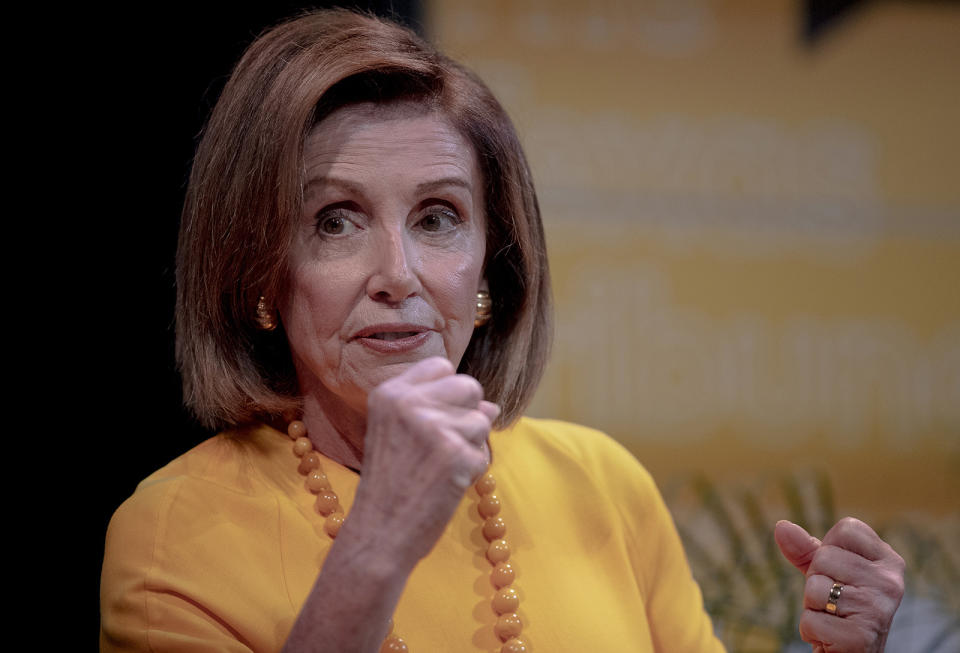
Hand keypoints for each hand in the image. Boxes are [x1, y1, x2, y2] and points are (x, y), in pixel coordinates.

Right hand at [347, 356, 498, 566]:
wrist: (380, 532)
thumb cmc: (391, 484)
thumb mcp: (398, 432)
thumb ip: (438, 409)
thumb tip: (492, 406)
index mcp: (390, 393)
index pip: (441, 366)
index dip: (448, 392)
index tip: (436, 417)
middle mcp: (410, 403)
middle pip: (469, 386)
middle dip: (467, 415)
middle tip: (441, 447)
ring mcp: (434, 427)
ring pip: (482, 420)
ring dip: (470, 446)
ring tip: (439, 468)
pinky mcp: (457, 454)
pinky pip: (484, 453)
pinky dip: (472, 472)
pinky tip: (445, 484)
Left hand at [775, 518, 904, 652]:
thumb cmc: (839, 606)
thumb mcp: (825, 571)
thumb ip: (805, 548)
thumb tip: (781, 526)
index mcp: (889, 561)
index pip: (847, 528)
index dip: (829, 548)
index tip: (839, 572)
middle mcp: (890, 582)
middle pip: (825, 557)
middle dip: (817, 579)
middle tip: (834, 600)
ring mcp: (878, 609)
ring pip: (815, 587)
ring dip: (813, 606)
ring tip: (832, 617)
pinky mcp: (861, 637)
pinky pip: (811, 620)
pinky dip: (811, 630)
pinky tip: (830, 636)